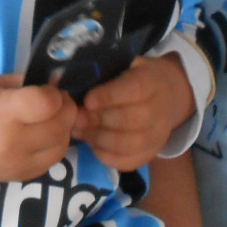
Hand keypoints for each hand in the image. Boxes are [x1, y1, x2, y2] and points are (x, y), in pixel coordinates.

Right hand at [0, 73, 76, 180]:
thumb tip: (60, 82)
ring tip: (50, 119)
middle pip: (60, 125)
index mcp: (1, 111)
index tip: (49, 91)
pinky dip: (55, 146)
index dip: (55, 95)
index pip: (46, 104)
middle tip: (56, 103)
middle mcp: (11, 141)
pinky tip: (43, 136)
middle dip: (65, 109)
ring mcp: (17, 163)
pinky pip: (53, 160)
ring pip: (61, 145)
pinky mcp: (20, 176)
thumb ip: (29, 83)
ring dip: (64, 129)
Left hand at [72, 53, 193, 170]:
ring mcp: (158, 134)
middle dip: (99, 121)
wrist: (165, 95)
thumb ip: (99, 72)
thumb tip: (61, 79)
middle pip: (131, 120)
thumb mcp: (122, 65)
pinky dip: (107, 155)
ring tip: (80, 131)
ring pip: (129, 143)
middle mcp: (160, 109)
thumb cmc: (132, 77)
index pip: (135, 89)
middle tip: (77, 118)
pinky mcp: (151, 152)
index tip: (88, 100)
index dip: (109, 96)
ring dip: (99, 139)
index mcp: (152, 81)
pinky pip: (129, 161)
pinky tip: (93, 144)